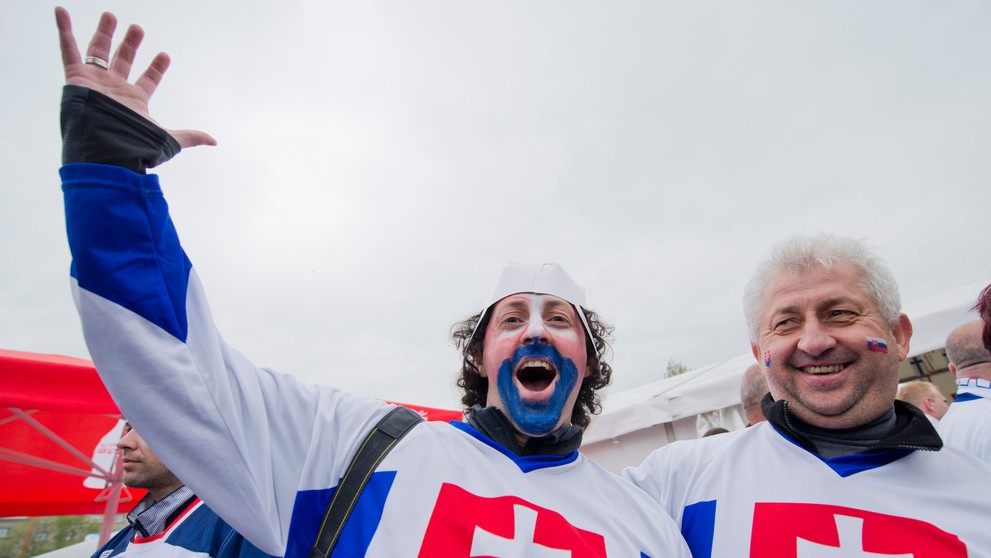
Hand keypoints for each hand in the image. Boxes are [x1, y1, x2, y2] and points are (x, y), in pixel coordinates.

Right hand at [55, 7, 215, 148]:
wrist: (104, 145)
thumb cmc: (134, 144)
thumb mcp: (167, 139)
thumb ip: (190, 136)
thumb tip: (214, 141)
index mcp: (135, 101)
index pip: (148, 80)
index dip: (156, 69)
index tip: (165, 55)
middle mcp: (114, 89)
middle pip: (124, 61)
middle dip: (131, 44)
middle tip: (138, 28)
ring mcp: (95, 81)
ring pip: (99, 51)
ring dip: (105, 33)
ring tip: (111, 16)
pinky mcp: (76, 77)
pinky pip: (68, 49)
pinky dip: (64, 29)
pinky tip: (61, 11)